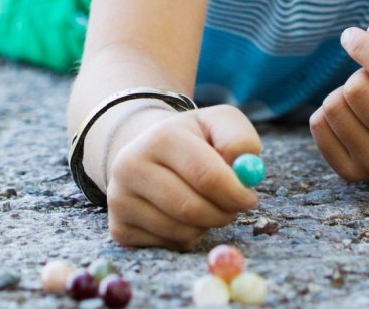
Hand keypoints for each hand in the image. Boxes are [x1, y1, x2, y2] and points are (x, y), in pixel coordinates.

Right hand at [103, 105, 260, 249]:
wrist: (147, 151)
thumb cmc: (193, 139)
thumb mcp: (218, 123)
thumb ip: (239, 139)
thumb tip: (245, 168)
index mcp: (161, 137)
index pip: (207, 175)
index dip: (235, 192)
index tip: (249, 198)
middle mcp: (131, 167)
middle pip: (191, 208)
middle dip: (223, 213)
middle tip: (234, 208)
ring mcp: (120, 200)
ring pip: (181, 231)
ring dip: (206, 225)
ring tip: (207, 205)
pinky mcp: (118, 228)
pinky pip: (167, 245)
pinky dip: (186, 237)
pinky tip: (182, 216)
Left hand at [311, 21, 368, 181]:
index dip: (363, 46)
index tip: (350, 35)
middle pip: (356, 88)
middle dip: (359, 74)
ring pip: (333, 107)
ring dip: (343, 93)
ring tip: (364, 101)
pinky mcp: (352, 172)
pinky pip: (318, 127)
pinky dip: (327, 114)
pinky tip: (350, 117)